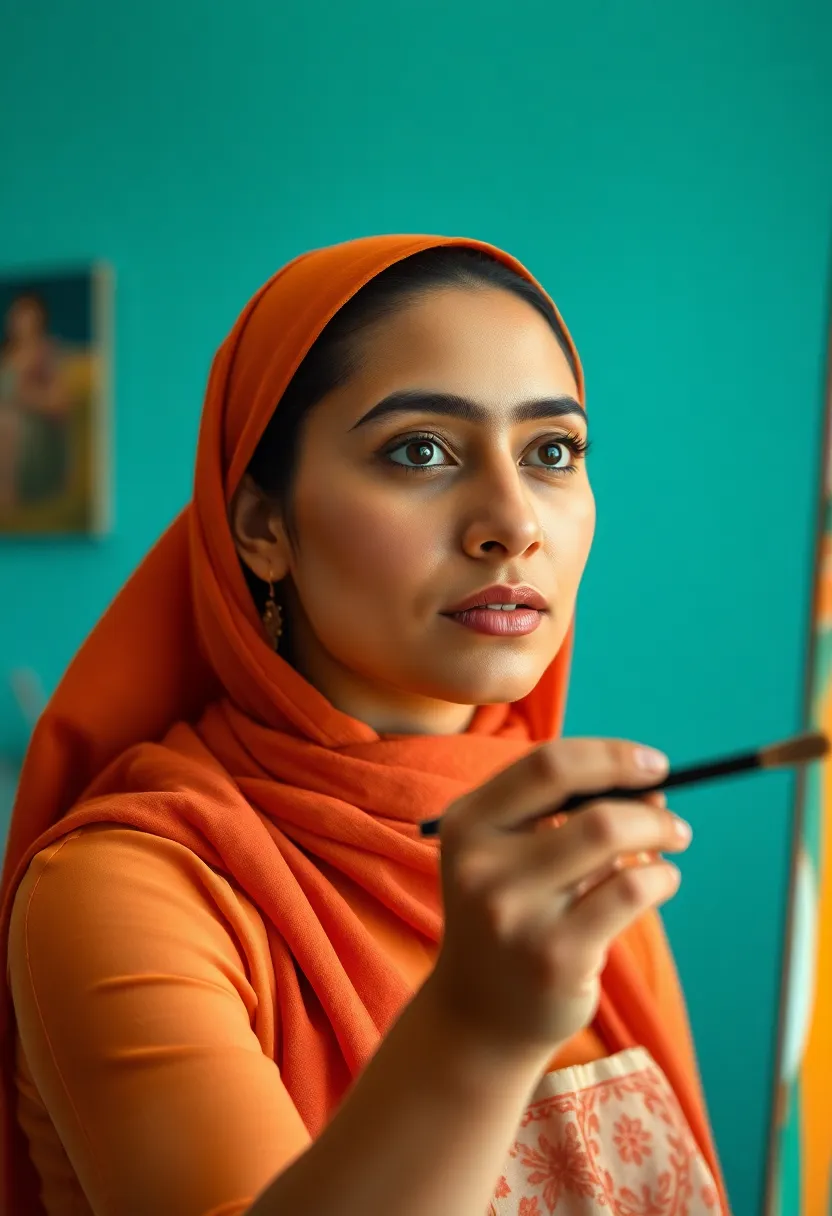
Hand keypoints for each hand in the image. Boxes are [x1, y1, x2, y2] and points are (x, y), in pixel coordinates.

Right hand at [426, 738, 690, 1063]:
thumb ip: (568, 814)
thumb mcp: (513, 855)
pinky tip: (659, 884)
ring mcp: (516, 914)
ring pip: (611, 842)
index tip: (655, 763)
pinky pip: (630, 892)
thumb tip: (653, 788)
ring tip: (668, 851)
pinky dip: (661, 878)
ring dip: (658, 835)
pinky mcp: (555, 957)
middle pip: (589, 808)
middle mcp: (482, 865)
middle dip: (647, 803)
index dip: (611, 756)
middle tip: (672, 819)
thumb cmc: (512, 915)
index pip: (547, 765)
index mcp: (467, 823)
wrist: (479, 1014)